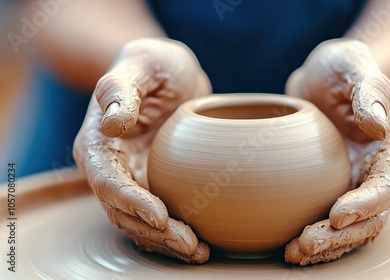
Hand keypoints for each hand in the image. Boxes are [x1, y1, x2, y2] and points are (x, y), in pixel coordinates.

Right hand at [73, 38, 211, 262]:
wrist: (169, 74)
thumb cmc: (153, 64)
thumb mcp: (142, 64)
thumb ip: (120, 90)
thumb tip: (112, 125)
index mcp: (98, 142)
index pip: (108, 180)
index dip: (131, 202)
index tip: (160, 216)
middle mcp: (110, 167)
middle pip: (123, 211)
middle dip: (154, 232)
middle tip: (190, 244)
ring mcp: (132, 178)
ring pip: (140, 222)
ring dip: (167, 240)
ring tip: (198, 251)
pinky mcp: (155, 183)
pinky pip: (159, 215)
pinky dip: (176, 231)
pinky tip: (200, 241)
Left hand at [284, 39, 389, 264]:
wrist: (326, 78)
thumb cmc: (343, 67)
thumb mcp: (354, 64)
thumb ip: (369, 89)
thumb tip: (378, 126)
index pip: (388, 184)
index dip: (367, 204)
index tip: (337, 215)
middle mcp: (378, 173)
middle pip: (371, 218)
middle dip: (341, 236)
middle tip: (305, 244)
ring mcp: (356, 185)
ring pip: (351, 229)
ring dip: (327, 246)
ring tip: (294, 253)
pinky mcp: (332, 190)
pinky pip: (330, 223)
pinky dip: (315, 237)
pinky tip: (291, 246)